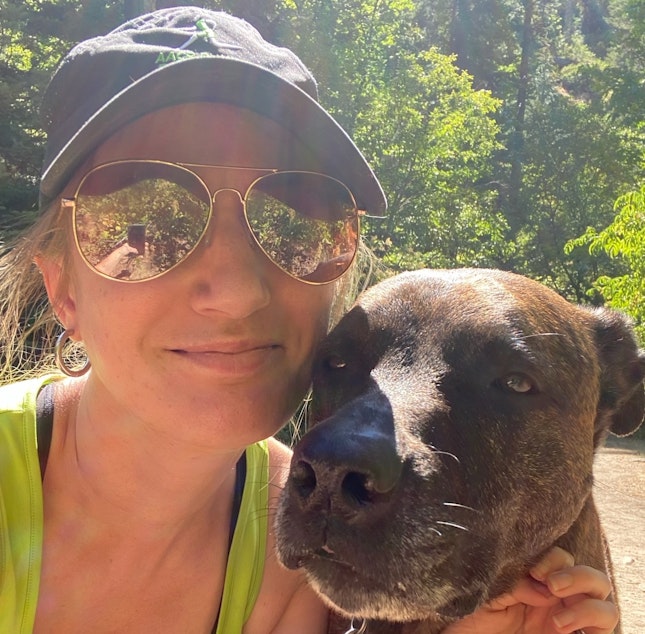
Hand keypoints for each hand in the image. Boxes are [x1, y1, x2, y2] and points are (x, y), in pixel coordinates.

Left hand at [442, 547, 618, 633]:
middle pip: (590, 575)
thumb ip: (514, 584)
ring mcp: (571, 619)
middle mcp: (559, 597)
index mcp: (537, 579)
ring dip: (587, 604)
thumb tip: (543, 588)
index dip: (552, 559)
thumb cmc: (472, 617)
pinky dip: (593, 623)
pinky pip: (604, 630)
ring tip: (557, 621)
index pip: (560, 557)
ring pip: (602, 600)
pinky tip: (563, 628)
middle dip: (577, 576)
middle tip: (552, 586)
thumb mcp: (488, 595)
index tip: (535, 571)